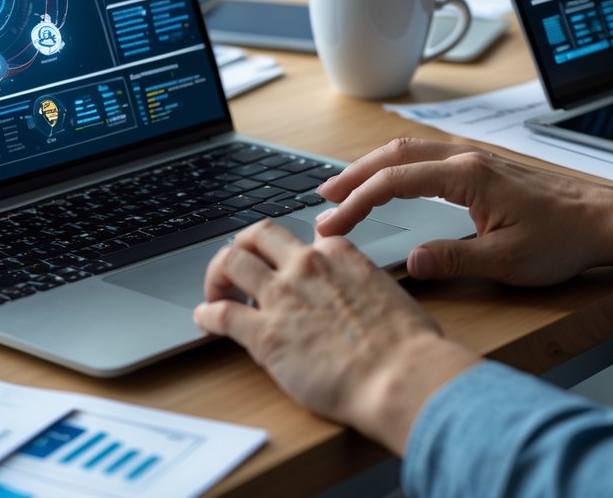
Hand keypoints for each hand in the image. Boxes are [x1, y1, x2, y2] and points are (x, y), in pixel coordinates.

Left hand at [194, 220, 478, 454]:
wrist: (400, 376)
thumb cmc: (408, 346)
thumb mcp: (390, 293)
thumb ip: (364, 283)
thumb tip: (363, 294)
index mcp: (340, 254)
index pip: (303, 236)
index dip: (291, 250)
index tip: (286, 263)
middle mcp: (306, 266)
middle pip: (257, 235)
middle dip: (242, 246)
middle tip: (237, 267)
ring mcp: (281, 297)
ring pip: (230, 262)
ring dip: (216, 275)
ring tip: (215, 292)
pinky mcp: (264, 334)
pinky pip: (220, 313)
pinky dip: (206, 313)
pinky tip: (204, 320)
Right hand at [316, 138, 612, 286]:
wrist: (605, 221)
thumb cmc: (563, 239)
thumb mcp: (507, 261)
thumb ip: (453, 260)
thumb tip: (410, 262)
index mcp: (468, 176)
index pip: (394, 182)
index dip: (357, 202)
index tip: (332, 225)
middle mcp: (467, 159)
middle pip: (394, 155)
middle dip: (353, 175)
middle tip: (323, 199)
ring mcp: (474, 159)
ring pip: (408, 151)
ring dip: (372, 167)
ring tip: (344, 189)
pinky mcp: (481, 168)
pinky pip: (425, 157)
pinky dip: (395, 167)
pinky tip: (389, 183)